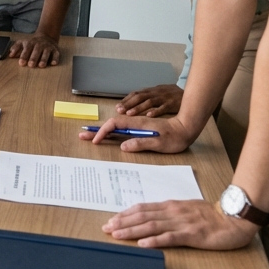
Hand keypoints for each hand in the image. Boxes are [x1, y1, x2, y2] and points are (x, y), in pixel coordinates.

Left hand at [7, 32, 60, 67]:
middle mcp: (39, 45)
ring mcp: (48, 47)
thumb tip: (10, 55)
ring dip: (44, 59)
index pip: (26, 49)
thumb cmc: (32, 43)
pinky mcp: (55, 50)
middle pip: (36, 51)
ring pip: (46, 52)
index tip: (21, 63)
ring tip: (41, 66)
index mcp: (30, 43)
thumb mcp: (22, 43)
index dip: (24, 56)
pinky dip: (55, 58)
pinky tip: (53, 63)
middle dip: (34, 58)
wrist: (46, 36)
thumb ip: (16, 48)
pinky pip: (56, 54)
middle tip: (31, 65)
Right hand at [78, 113, 197, 153]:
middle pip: (112, 124)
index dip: (103, 131)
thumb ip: (141, 143)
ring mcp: (137, 126)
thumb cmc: (175, 137)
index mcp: (138, 124)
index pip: (115, 124)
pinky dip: (112, 133)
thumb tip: (123, 146)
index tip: (97, 141)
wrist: (186, 129)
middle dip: (97, 130)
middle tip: (82, 134)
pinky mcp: (140, 129)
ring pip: (116, 127)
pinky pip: (122, 130)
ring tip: (89, 135)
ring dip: (102, 131)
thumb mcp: (159, 142)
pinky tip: (108, 136)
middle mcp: (135, 123)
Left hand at [103, 199, 257, 249]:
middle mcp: (173, 212)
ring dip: (132, 231)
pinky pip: (170, 237)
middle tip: (107, 228)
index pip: (143, 208)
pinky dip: (155, 240)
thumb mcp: (187, 209)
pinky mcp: (192, 235)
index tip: (111, 220)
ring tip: (117, 235)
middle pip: (143, 216)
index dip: (125, 214)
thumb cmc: (212, 215)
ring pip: (152, 226)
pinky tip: (143, 244)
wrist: (234, 218)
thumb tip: (151, 216)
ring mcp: (182, 223)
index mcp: (171, 206)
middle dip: (123, 222)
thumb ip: (170, 212)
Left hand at [117, 84, 182, 116]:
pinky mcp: (172, 103)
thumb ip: (146, 98)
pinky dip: (156, 111)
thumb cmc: (170, 95)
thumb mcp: (157, 94)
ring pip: (149, 102)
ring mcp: (164, 98)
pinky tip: (149, 116)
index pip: (136, 94)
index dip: (126, 100)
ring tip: (129, 114)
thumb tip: (131, 104)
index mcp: (151, 91)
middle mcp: (155, 93)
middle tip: (119, 111)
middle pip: (140, 97)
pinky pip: (163, 107)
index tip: (117, 107)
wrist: (188, 92)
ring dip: (138, 108)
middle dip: (129, 104)